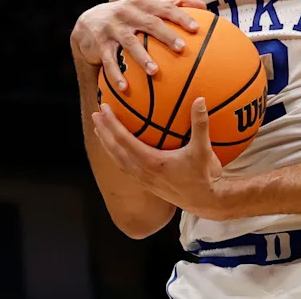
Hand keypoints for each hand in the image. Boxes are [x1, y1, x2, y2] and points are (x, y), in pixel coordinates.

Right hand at [70, 0, 206, 89]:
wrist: (89, 21)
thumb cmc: (129, 16)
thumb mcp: (146, 6)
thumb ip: (172, 4)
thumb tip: (202, 4)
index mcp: (143, 3)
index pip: (164, 7)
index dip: (180, 16)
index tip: (196, 28)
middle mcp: (128, 13)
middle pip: (150, 23)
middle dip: (166, 35)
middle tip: (181, 48)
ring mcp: (113, 28)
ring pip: (130, 43)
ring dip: (142, 58)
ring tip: (155, 72)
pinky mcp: (100, 44)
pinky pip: (109, 61)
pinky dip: (116, 75)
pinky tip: (125, 88)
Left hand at [92, 98, 226, 219]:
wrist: (205, 201)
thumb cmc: (203, 175)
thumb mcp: (203, 149)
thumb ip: (200, 123)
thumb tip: (200, 99)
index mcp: (151, 161)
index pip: (124, 140)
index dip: (112, 123)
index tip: (103, 109)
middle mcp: (142, 171)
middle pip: (115, 149)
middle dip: (104, 131)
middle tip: (95, 114)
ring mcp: (143, 179)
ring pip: (117, 160)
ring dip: (107, 144)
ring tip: (100, 130)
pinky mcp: (146, 184)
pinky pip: (125, 167)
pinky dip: (117, 155)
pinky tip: (117, 149)